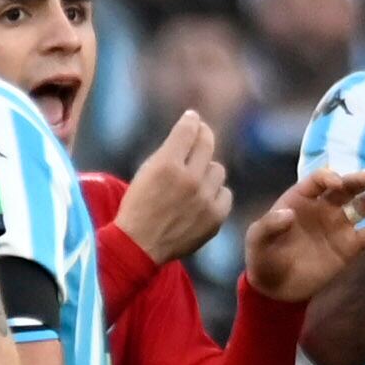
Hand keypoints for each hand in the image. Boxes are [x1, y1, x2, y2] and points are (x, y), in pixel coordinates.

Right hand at [119, 109, 228, 264]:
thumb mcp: (146, 171)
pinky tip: (204, 199)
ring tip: (196, 179)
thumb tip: (189, 129)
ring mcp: (205, 199)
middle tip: (202, 135)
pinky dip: (216, 194)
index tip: (193, 119)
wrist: (139, 245)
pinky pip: (225, 194)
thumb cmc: (138, 206)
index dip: (192, 121)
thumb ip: (168, 150)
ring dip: (207, 171)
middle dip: (204, 136)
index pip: (188, 131)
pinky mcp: (215, 217)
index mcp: (167, 165)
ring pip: (218, 170)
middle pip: (208, 145)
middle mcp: (190, 179)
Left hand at [240, 165, 364, 302]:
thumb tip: (287, 215)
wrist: (276, 288)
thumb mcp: (257, 241)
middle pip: (345, 188)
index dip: (327, 178)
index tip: (336, 184)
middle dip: (358, 181)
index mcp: (300, 199)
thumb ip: (268, 226)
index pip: (317, 181)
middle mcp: (323, 207)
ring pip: (364, 207)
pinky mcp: (349, 246)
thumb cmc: (263, 258)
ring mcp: (338, 225)